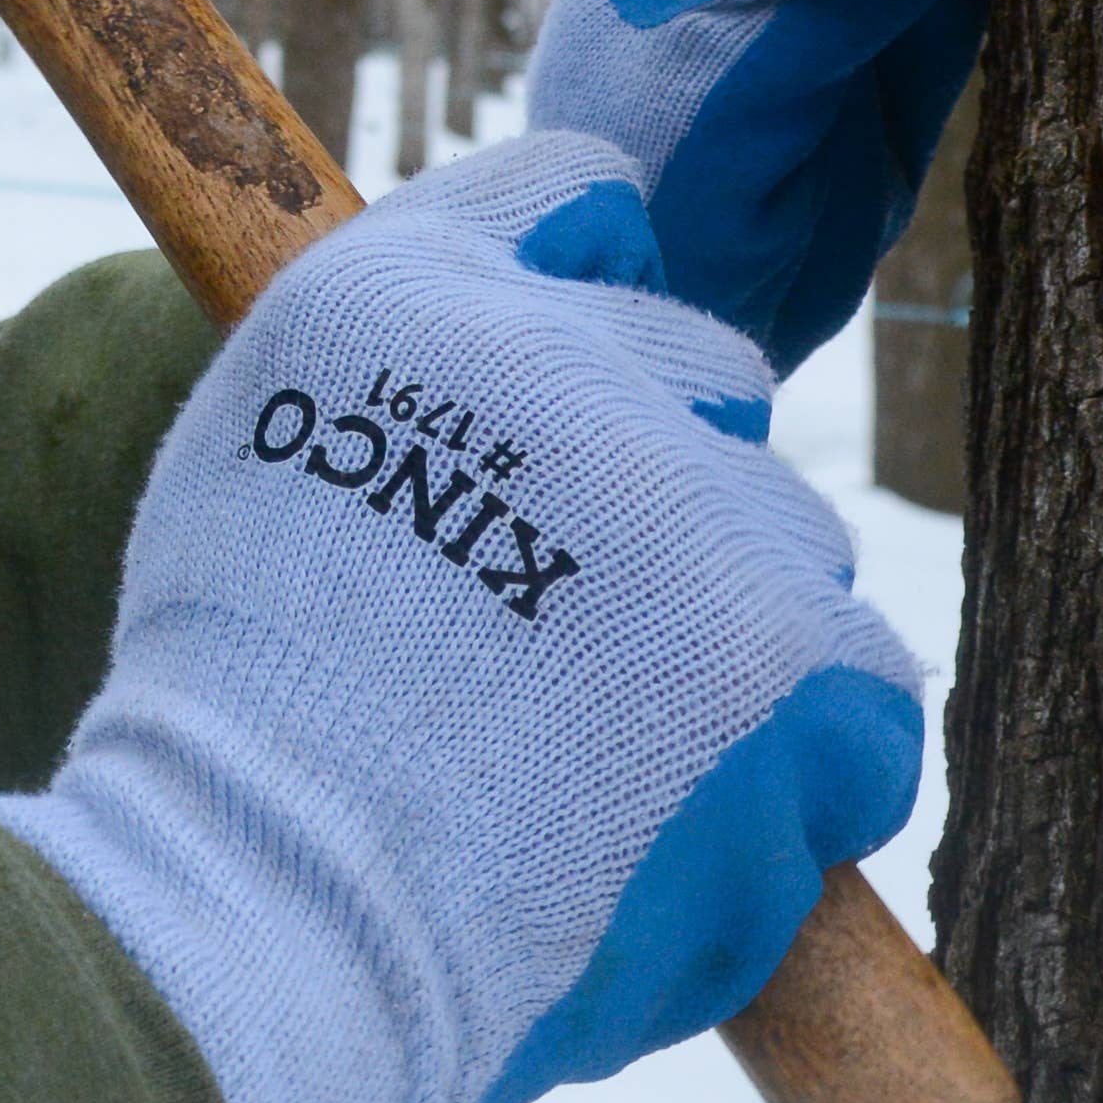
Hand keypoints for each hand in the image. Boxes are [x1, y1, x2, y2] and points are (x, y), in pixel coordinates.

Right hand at [0, 136, 925, 1102]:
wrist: (270, 905)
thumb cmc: (235, 731)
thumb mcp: (248, 471)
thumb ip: (388, 389)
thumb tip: (499, 407)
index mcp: (413, 288)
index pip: (578, 197)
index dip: (585, 308)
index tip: (550, 426)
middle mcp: (566, 359)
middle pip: (713, 376)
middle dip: (669, 498)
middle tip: (569, 644)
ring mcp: (691, 505)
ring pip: (795, 543)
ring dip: (737, 642)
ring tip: (611, 765)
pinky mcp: (790, 656)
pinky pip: (867, 696)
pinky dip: (807, 773)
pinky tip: (696, 827)